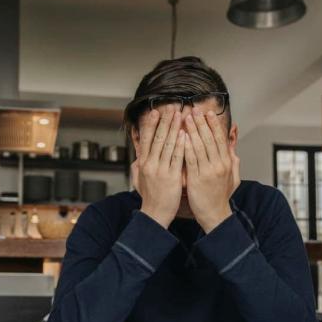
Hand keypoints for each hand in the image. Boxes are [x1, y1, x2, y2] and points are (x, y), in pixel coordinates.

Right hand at [131, 107, 185, 227]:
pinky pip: (177, 158)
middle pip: (157, 138)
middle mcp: (150, 165)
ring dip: (174, 128)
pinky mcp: (172, 177)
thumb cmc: (150, 198)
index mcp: (143, 164)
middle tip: (171, 107)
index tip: (155, 112)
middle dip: (165, 121)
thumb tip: (137, 158)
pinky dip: (180, 145)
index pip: (146, 139)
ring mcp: (161, 170)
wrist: (155, 214)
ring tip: (180, 115)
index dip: (151, 124)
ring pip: (167, 144)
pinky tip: (185, 134)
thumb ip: (137, 168)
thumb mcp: (139, 181)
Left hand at [183, 109, 239, 232]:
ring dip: (192, 130)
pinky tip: (181, 137)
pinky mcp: (197, 179)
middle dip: (202, 123)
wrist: (215, 215)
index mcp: (227, 163)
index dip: (214, 125)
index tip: (208, 113)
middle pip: (210, 139)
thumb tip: (234, 149)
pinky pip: (191, 160)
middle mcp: (219, 165)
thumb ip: (233, 162)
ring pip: (200, 146)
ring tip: (186, 118)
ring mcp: (208, 171)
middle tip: (194, 110)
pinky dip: (186, 147)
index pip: (220, 139)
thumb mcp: (233, 178)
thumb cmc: (220, 197)